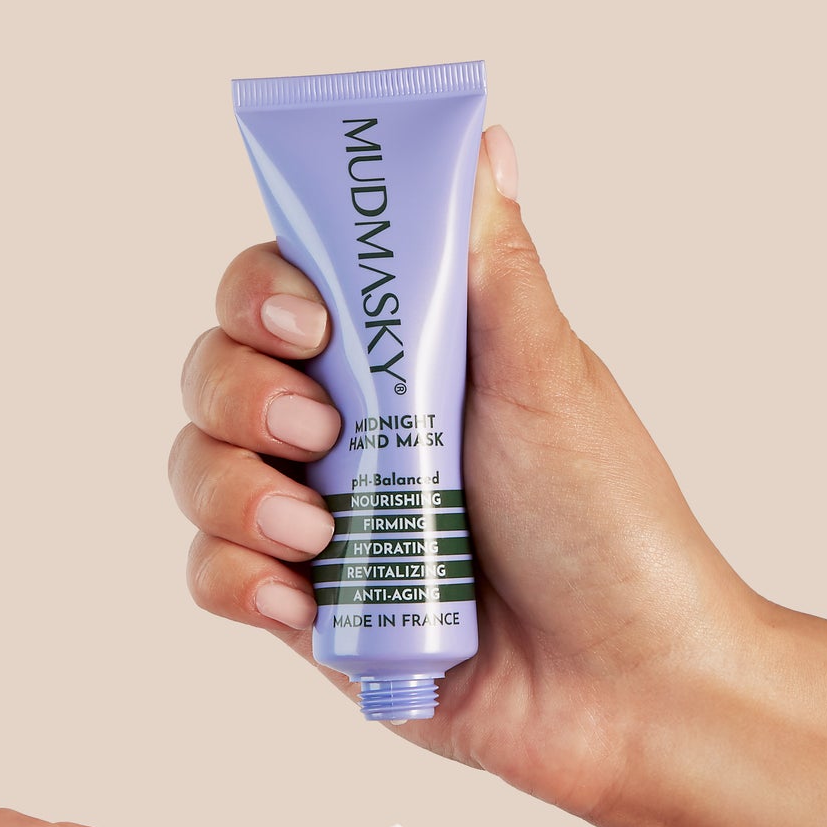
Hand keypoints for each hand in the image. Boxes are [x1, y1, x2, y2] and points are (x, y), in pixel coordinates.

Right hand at [171, 128, 759, 820]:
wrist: (628, 689)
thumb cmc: (609, 523)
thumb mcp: (549, 376)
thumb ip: (490, 263)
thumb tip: (480, 138)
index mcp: (405, 360)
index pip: (284, 289)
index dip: (264, 290)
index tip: (307, 321)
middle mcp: (351, 430)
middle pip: (217, 370)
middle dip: (243, 392)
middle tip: (320, 429)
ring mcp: (323, 520)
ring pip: (198, 468)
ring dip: (233, 489)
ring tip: (321, 533)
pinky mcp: (306, 610)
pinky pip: (214, 574)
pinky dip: (238, 578)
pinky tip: (300, 599)